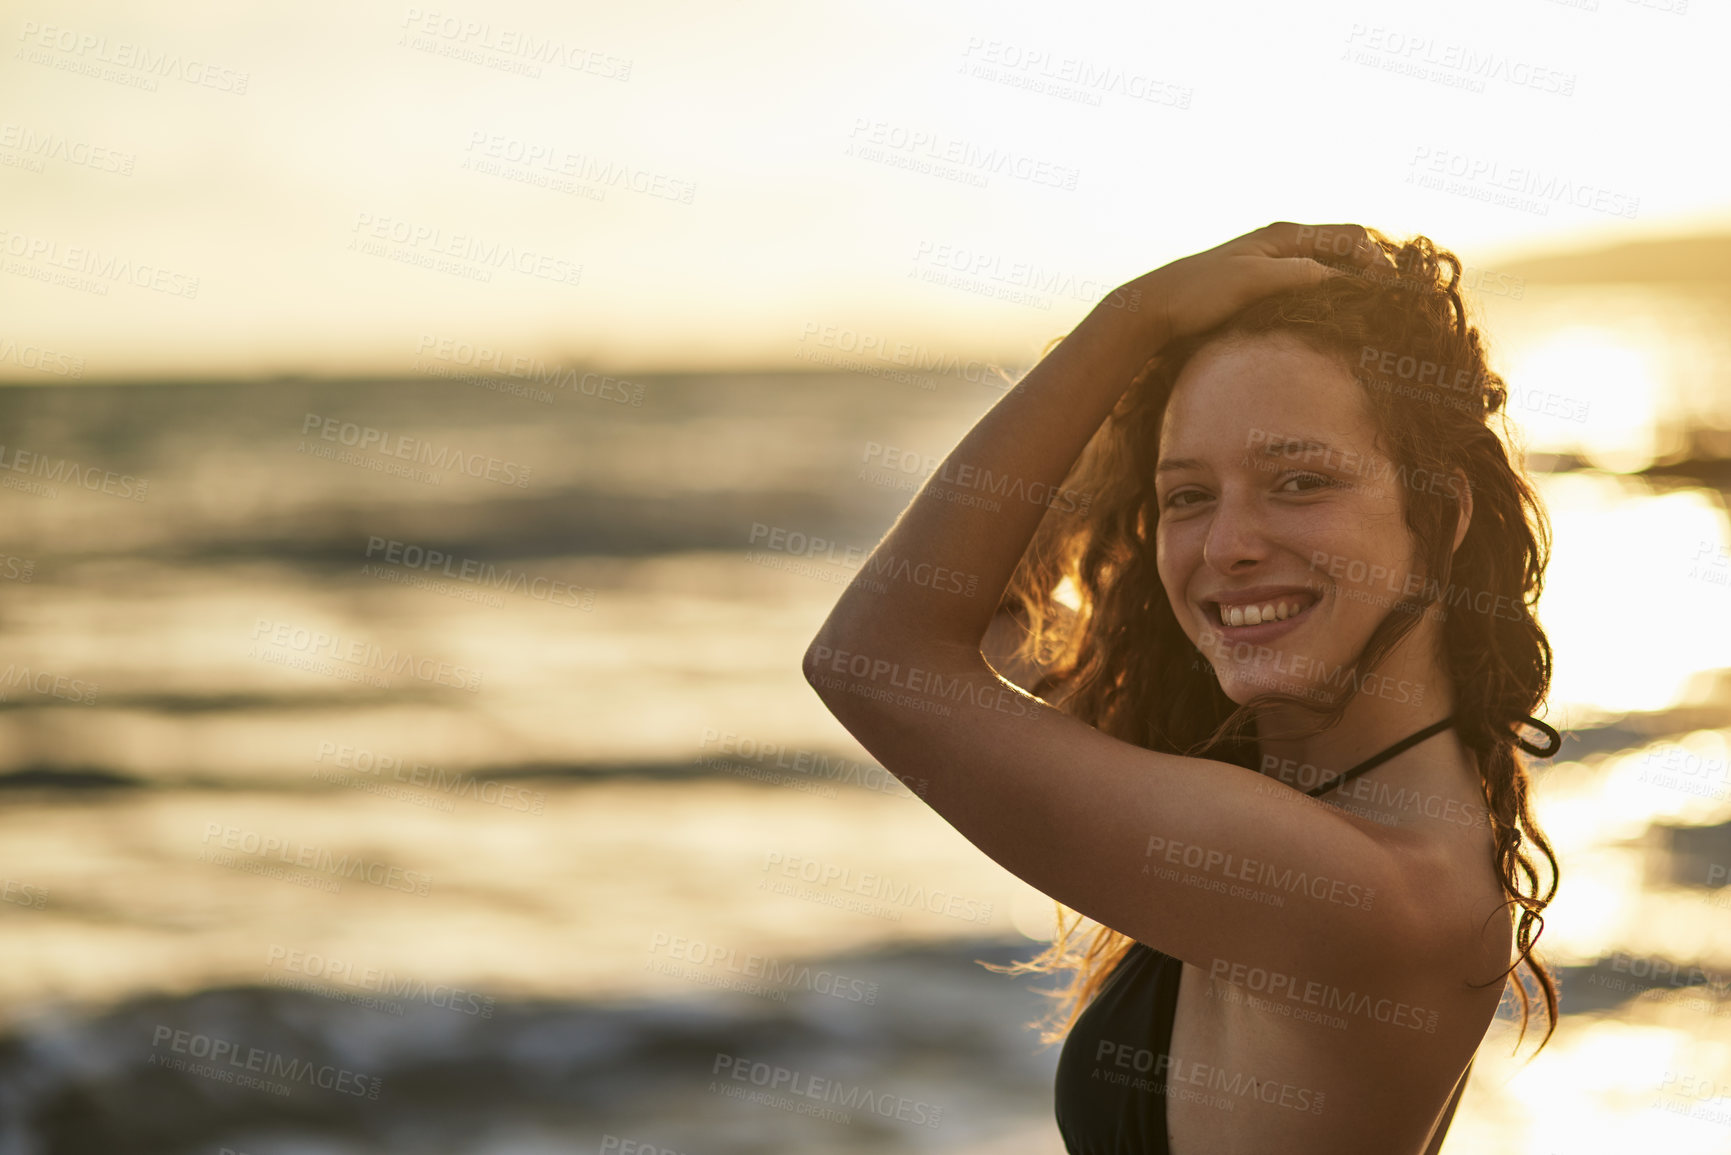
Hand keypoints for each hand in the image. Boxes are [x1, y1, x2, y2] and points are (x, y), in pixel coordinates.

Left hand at [1124, 222, 1399, 351]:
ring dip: (1350, 284)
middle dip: (1370, 270)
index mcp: (1284, 234)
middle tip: (1392, 304)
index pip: (1350, 236)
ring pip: (1327, 267)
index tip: (1390, 293)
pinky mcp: (1260, 286)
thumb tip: (1343, 277)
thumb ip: (1300, 274)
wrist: (1153, 309)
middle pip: (1344, 249)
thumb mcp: (1255, 281)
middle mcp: (1281, 243)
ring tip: (1370, 313)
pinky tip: (1331, 319)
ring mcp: (1270, 263)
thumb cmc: (1199, 292)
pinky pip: (1307, 284)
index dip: (1377, 260)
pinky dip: (1327, 296)